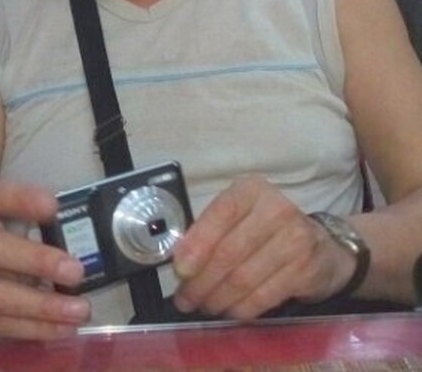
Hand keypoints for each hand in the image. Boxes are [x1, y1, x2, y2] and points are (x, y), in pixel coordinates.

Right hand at [0, 181, 90, 339]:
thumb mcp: (1, 227)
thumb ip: (31, 226)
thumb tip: (84, 237)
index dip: (19, 199)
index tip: (54, 206)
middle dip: (36, 260)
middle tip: (76, 271)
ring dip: (40, 304)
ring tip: (78, 308)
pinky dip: (33, 328)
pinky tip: (61, 327)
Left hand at [172, 175, 356, 319]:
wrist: (324, 247)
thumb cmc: (268, 231)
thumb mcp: (240, 218)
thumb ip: (211, 231)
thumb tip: (179, 261)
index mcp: (252, 190)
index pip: (221, 213)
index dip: (198, 242)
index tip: (180, 269)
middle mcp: (276, 209)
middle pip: (228, 252)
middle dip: (201, 281)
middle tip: (185, 299)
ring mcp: (295, 239)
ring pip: (243, 278)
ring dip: (217, 299)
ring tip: (204, 307)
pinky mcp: (306, 270)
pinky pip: (263, 296)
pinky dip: (241, 309)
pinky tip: (229, 312)